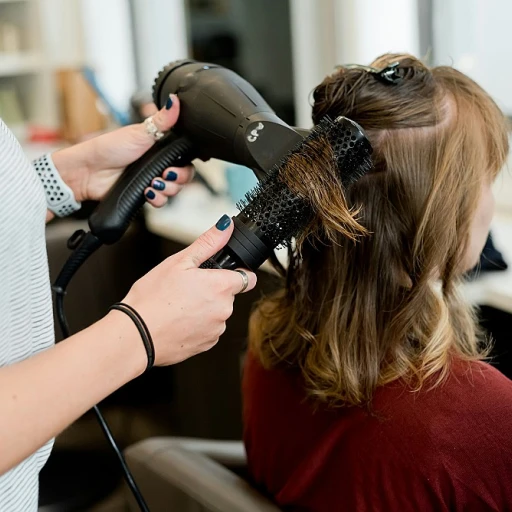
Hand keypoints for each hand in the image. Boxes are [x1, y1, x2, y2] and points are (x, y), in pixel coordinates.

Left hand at [52, 94, 193, 207]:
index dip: (185, 165)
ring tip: (152, 184)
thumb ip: (162, 120)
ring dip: (167, 190)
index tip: (175, 165)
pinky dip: (157, 199)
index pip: (185, 159)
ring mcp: (152, 180)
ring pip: (174, 190)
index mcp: (160, 148)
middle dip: (178, 179)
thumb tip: (175, 100)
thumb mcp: (140, 132)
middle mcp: (158, 165)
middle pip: (184, 177)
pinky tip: (147, 193)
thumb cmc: (109, 148)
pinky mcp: (144, 194)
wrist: (89, 172)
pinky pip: (161, 202)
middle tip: (165, 174)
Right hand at [114, 215, 256, 366]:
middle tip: (187, 288)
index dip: (236, 273)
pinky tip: (178, 320)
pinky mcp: (207, 344)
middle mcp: (224, 310)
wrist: (136, 335)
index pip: (247, 278)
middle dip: (213, 290)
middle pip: (229, 295)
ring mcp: (216, 329)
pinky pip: (208, 330)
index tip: (221, 273)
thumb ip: (208, 243)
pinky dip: (197, 325)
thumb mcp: (179, 262)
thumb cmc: (153, 298)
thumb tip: (225, 226)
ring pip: (217, 313)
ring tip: (179, 305)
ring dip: (205, 308)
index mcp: (221, 287)